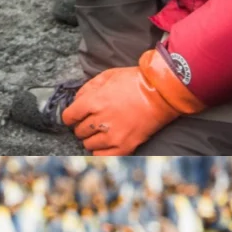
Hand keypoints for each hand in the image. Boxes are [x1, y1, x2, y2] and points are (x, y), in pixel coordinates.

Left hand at [62, 47, 205, 154]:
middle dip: (83, 125)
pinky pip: (101, 155)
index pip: (69, 116)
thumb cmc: (135, 81)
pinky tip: (106, 142)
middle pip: (79, 131)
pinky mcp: (124, 146)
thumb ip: (88, 88)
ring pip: (88, 144)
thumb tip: (76, 100)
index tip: (74, 117)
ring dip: (92, 137)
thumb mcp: (108, 76)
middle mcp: (101, 121)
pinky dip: (100, 149)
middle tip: (92, 121)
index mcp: (94, 102)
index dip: (70, 116)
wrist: (162, 93)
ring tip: (102, 130)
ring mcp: (113, 136)